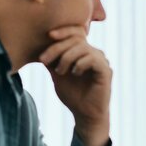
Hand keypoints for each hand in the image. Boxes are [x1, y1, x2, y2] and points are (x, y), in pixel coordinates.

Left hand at [40, 26, 110, 145]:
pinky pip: (92, 59)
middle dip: (57, 48)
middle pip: (76, 39)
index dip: (63, 30)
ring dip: (66, 58)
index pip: (76, 32)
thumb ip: (52, 61)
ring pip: (82, 48)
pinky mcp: (105, 71)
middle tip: (44, 60)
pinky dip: (79, 64)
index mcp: (83, 52)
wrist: (85, 115)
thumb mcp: (57, 75)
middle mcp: (94, 53)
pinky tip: (74, 73)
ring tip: (60, 72)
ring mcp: (101, 61)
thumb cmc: (73, 96)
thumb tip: (39, 46)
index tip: (49, 35)